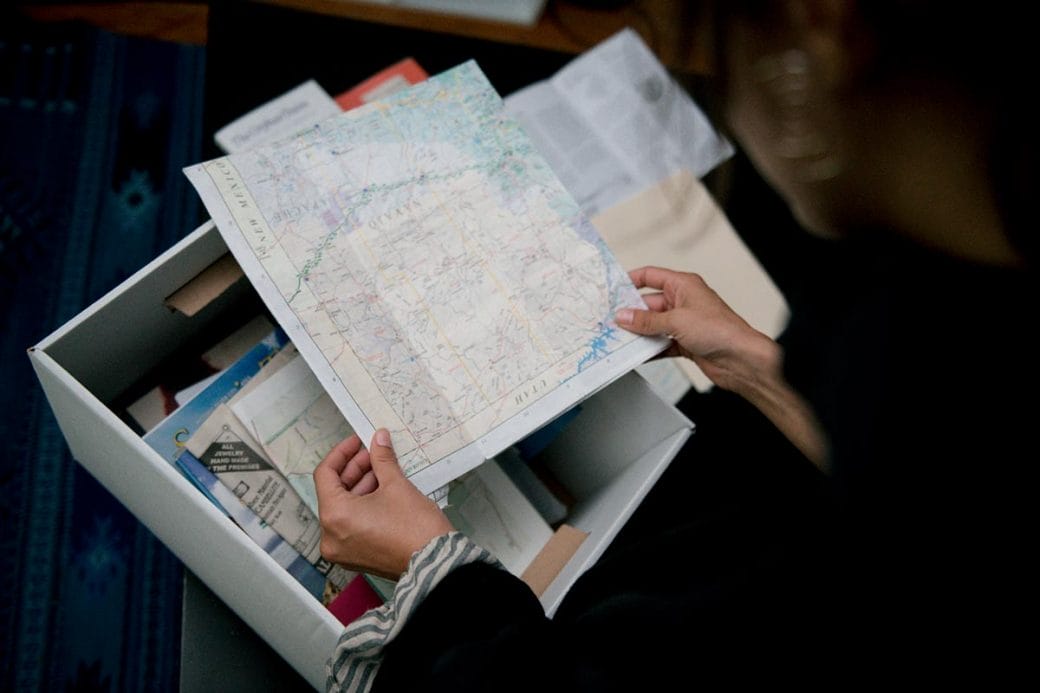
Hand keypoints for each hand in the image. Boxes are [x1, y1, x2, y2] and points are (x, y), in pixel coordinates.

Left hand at [314, 429, 453, 579]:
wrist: (435, 563)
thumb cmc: (415, 529)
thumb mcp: (396, 485)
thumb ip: (382, 459)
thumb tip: (379, 440)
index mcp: (335, 516)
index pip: (325, 475)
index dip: (341, 453)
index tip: (356, 442)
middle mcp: (331, 536)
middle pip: (334, 492)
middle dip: (355, 470)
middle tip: (373, 453)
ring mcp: (342, 549)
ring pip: (343, 508)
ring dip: (360, 487)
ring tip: (382, 470)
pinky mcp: (355, 556)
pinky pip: (351, 524)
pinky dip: (362, 506)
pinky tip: (381, 490)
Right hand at [614, 266, 776, 393]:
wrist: (741, 360)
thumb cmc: (720, 330)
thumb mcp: (676, 320)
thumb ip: (646, 320)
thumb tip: (624, 316)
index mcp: (683, 285)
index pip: (650, 277)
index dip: (630, 281)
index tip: (612, 290)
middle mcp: (683, 302)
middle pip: (648, 304)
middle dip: (630, 314)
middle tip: (610, 322)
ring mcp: (683, 323)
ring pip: (652, 326)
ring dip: (638, 334)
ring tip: (618, 340)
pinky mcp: (685, 343)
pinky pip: (660, 343)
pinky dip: (649, 349)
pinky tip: (636, 354)